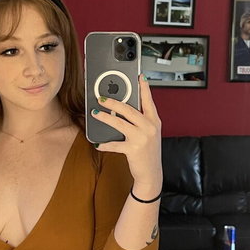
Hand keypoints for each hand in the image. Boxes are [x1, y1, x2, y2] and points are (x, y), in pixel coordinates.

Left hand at [91, 74, 162, 193]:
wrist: (151, 173)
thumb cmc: (148, 152)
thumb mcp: (149, 133)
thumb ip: (141, 121)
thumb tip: (123, 109)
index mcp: (154, 121)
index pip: (148, 100)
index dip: (143, 87)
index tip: (139, 76)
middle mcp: (149, 127)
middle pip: (129, 109)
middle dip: (113, 102)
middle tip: (101, 98)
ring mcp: (141, 138)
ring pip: (120, 123)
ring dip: (105, 117)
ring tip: (95, 113)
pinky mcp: (133, 149)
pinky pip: (115, 144)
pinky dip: (105, 144)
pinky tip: (98, 143)